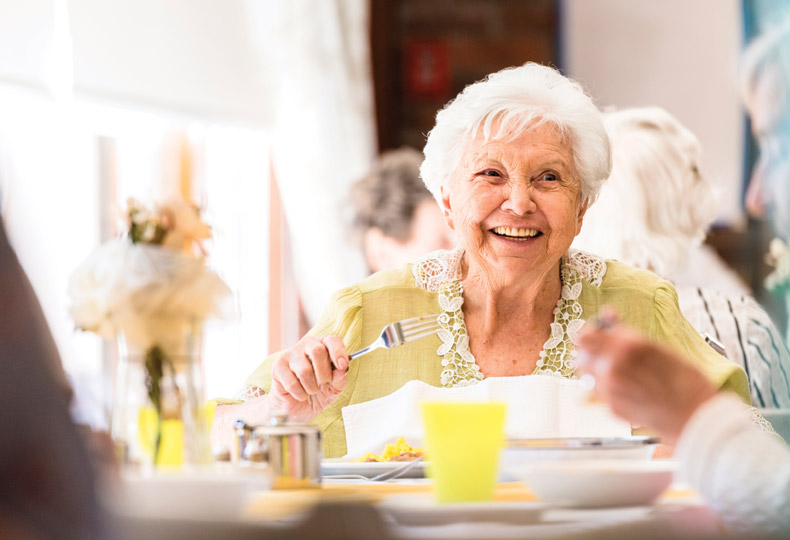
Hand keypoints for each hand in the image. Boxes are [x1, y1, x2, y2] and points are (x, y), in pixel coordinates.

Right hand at [269, 335, 348, 422]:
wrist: (297, 407)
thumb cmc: (317, 394)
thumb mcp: (334, 389)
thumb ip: (340, 380)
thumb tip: (342, 370)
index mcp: (323, 346)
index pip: (332, 340)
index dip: (338, 352)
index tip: (342, 366)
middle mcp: (306, 346)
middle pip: (317, 351)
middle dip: (324, 374)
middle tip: (324, 385)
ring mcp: (290, 354)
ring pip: (304, 370)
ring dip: (311, 388)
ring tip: (310, 391)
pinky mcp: (278, 367)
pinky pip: (292, 384)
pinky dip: (300, 394)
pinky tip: (299, 394)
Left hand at [577, 310, 716, 444]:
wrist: (696, 418)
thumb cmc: (686, 383)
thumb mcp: (660, 349)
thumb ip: (628, 334)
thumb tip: (608, 316)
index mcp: (627, 346)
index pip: (587, 334)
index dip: (592, 332)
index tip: (598, 332)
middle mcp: (613, 366)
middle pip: (581, 353)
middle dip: (590, 350)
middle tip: (603, 349)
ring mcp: (609, 389)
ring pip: (585, 373)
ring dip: (594, 368)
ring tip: (614, 369)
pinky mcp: (611, 408)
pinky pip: (597, 392)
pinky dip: (604, 386)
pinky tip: (624, 387)